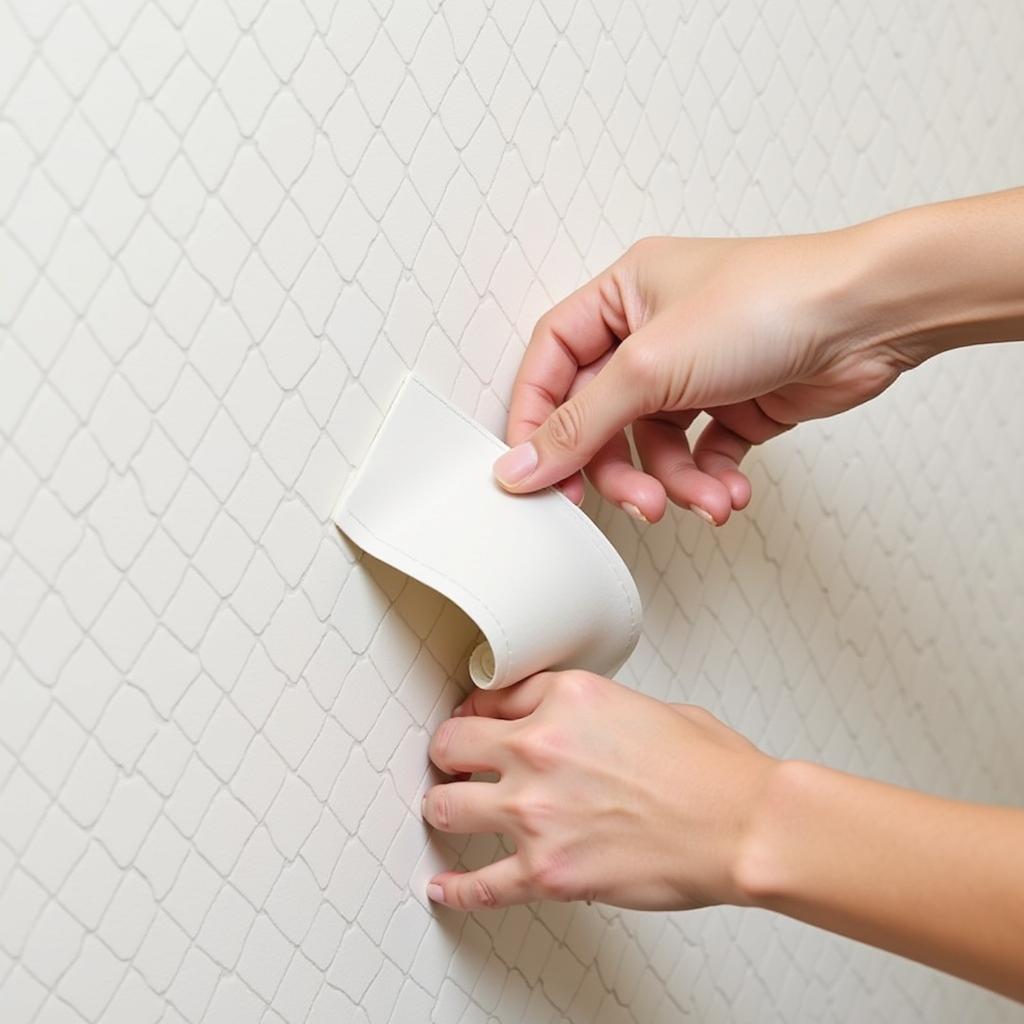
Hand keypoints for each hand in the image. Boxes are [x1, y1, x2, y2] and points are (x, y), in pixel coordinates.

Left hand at [422, 671, 776, 910]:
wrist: (741, 826)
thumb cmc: (710, 771)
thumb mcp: (644, 704)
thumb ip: (589, 709)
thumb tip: (569, 724)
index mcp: (566, 698)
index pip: (493, 696)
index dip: (481, 712)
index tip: (477, 723)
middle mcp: (540, 749)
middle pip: (452, 744)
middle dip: (450, 754)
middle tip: (453, 763)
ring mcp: (535, 813)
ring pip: (446, 807)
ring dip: (445, 809)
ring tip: (448, 813)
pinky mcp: (545, 871)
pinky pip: (479, 886)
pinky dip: (457, 890)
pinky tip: (445, 887)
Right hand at [494, 230, 908, 523]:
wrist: (871, 317)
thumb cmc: (772, 301)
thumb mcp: (651, 364)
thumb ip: (579, 424)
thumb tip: (522, 465)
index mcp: (623, 296)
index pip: (552, 362)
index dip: (535, 419)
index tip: (533, 473)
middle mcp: (654, 332)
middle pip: (602, 416)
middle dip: (618, 468)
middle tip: (632, 503)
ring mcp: (696, 370)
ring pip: (653, 446)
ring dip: (674, 483)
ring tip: (702, 500)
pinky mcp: (735, 403)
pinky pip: (700, 455)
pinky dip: (710, 479)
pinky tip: (730, 490)